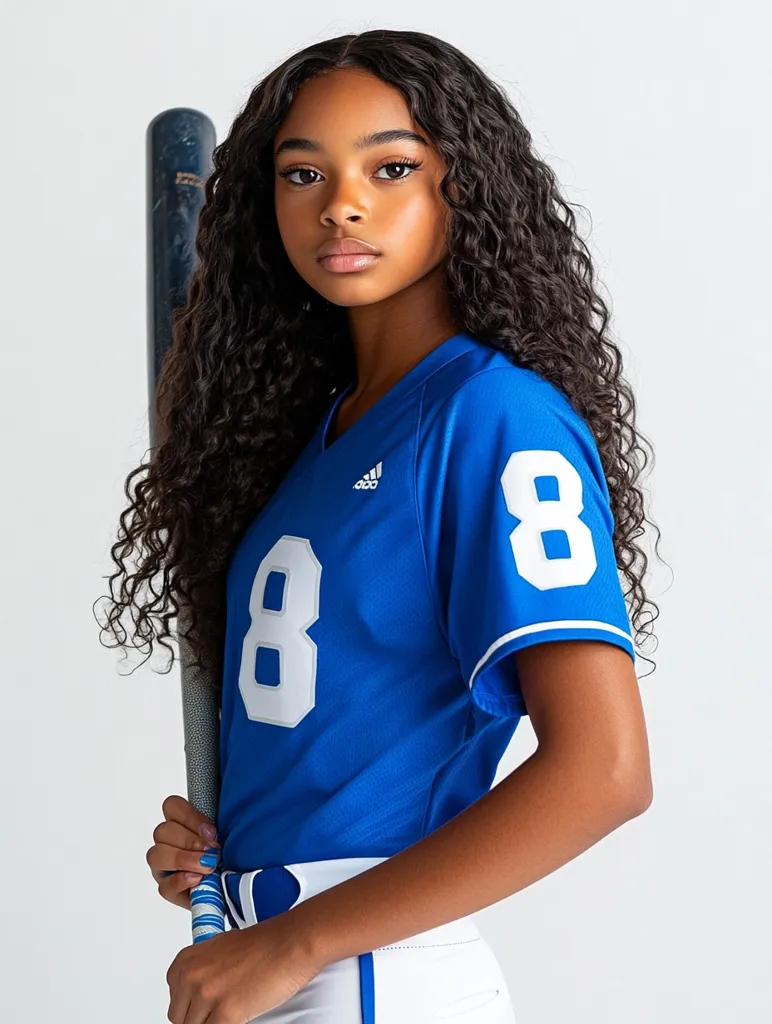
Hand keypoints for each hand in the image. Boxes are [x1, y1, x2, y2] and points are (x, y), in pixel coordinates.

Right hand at [146, 794, 221, 909]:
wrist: (228, 884)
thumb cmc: (225, 856)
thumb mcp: (223, 836)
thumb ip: (214, 830)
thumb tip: (212, 832)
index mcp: (180, 823)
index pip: (171, 806)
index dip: (189, 816)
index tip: (211, 831)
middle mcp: (167, 843)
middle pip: (162, 831)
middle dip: (189, 841)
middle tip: (211, 850)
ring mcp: (163, 867)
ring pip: (156, 855)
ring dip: (183, 859)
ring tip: (207, 865)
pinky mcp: (167, 890)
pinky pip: (164, 885)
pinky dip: (181, 881)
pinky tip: (197, 879)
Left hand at [166, 913, 322, 1023]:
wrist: (289, 943)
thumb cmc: (263, 944)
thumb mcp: (220, 949)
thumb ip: (202, 971)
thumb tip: (197, 994)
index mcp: (185, 961)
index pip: (175, 1002)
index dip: (192, 1009)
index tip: (205, 1009)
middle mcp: (191, 977)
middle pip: (180, 1019)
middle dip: (201, 1019)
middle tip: (221, 1011)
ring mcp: (206, 995)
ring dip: (214, 1023)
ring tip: (235, 1010)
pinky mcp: (225, 1013)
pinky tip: (239, 1018)